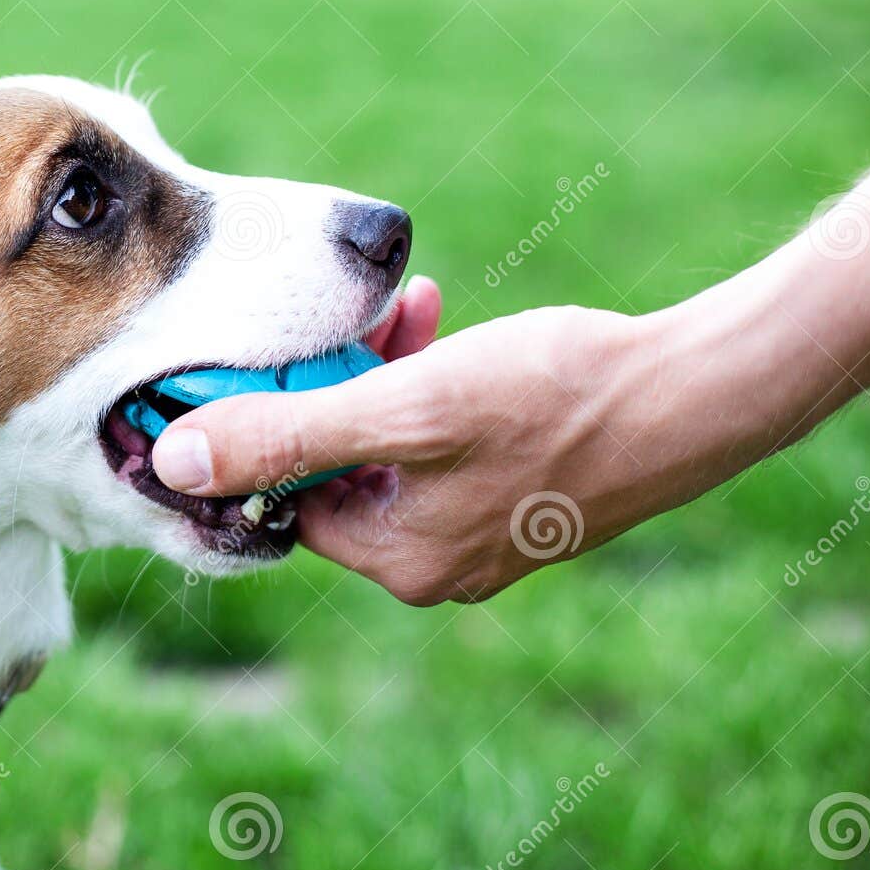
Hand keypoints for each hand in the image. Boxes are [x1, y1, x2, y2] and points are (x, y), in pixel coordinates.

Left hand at [153, 285, 655, 603]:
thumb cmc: (557, 398)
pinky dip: (425, 382)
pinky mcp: (508, 491)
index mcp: (397, 560)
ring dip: (378, 372)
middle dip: (332, 384)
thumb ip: (285, 435)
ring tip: (400, 308)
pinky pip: (436, 439)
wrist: (695, 391)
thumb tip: (174, 461)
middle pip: (332, 468)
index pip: (281, 499)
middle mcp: (431, 561)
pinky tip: (431, 320)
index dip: (267, 422)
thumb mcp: (407, 408)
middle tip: (346, 319)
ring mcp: (474, 530)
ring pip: (384, 444)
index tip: (264, 352)